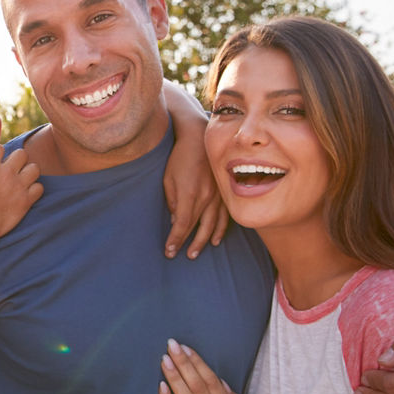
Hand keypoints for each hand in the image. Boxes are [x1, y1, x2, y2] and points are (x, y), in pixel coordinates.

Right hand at [0, 144, 42, 241]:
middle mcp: (7, 172)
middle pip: (21, 153)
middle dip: (16, 158)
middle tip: (10, 168)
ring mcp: (19, 186)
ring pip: (34, 168)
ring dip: (28, 171)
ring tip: (21, 178)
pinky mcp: (26, 201)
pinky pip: (39, 188)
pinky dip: (34, 189)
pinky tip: (25, 192)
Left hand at [163, 119, 227, 259]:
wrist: (199, 138)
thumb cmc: (179, 158)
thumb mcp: (168, 179)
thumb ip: (172, 201)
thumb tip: (174, 220)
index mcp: (190, 194)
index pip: (181, 224)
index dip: (175, 240)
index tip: (169, 252)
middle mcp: (206, 197)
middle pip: (197, 227)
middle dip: (188, 243)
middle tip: (182, 256)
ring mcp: (218, 194)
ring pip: (213, 224)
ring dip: (204, 240)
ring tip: (195, 253)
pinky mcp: (224, 191)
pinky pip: (225, 215)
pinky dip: (220, 229)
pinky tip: (216, 239)